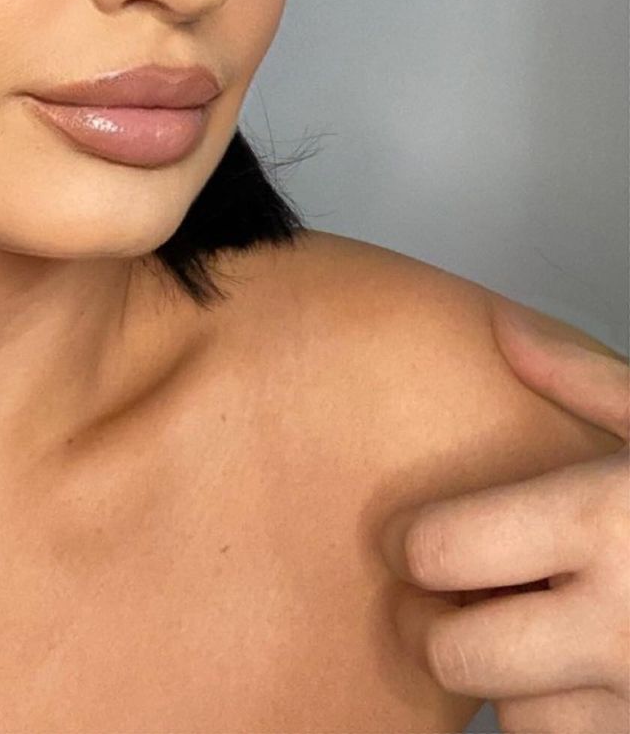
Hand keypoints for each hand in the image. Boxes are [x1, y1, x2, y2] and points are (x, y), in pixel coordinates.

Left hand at [382, 295, 628, 733]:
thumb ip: (589, 382)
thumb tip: (503, 333)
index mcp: (609, 522)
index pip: (441, 552)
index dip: (418, 544)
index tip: (426, 538)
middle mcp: (623, 624)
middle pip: (458, 655)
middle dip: (450, 627)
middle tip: (474, 598)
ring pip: (521, 723)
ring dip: (523, 689)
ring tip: (557, 639)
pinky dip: (580, 725)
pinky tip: (605, 678)